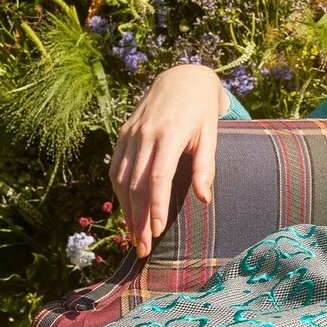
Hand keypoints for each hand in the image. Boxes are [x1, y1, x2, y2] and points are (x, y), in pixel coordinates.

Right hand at [109, 64, 228, 257]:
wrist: (182, 78)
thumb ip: (206, 167)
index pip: (157, 177)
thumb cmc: (202, 111)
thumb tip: (204, 200)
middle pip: (136, 184)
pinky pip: (116, 168)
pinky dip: (119, 192)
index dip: (155, 206)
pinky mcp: (123, 133)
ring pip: (121, 179)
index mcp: (169, 135)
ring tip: (133, 236)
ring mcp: (130, 134)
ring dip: (125, 210)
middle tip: (141, 248)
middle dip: (138, 219)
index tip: (156, 231)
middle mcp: (145, 135)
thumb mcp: (211, 135)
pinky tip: (127, 210)